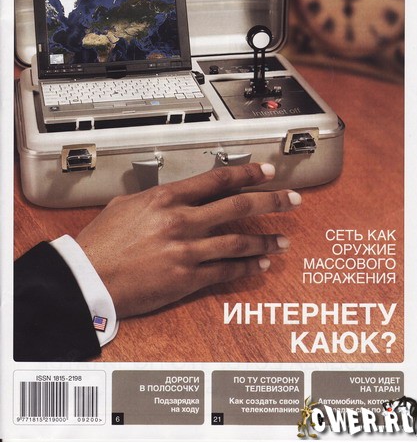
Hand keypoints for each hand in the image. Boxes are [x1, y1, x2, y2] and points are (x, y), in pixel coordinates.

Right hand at [77, 163, 300, 318]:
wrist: (88, 278)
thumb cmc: (102, 242)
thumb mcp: (126, 205)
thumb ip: (155, 197)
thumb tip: (173, 194)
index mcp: (167, 198)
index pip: (218, 180)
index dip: (248, 175)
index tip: (267, 173)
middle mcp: (183, 221)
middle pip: (239, 207)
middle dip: (271, 202)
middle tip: (292, 200)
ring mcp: (188, 250)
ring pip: (239, 242)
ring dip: (266, 240)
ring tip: (283, 240)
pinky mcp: (187, 278)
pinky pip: (226, 272)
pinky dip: (247, 268)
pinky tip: (261, 266)